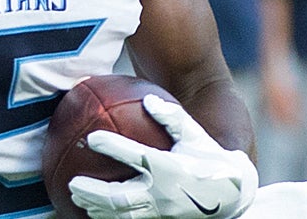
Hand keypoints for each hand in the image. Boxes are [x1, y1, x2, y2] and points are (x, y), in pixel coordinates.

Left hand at [68, 95, 257, 218]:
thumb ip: (172, 117)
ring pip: (123, 215)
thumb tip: (148, 100)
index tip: (92, 138)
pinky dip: (112, 218)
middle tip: (73, 183)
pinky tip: (96, 214)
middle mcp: (164, 194)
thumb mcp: (194, 135)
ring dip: (98, 209)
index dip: (113, 146)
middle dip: (94, 191)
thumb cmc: (209, 158)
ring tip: (78, 200)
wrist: (233, 193)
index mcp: (170, 168)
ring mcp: (163, 213)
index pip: (136, 156)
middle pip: (121, 197)